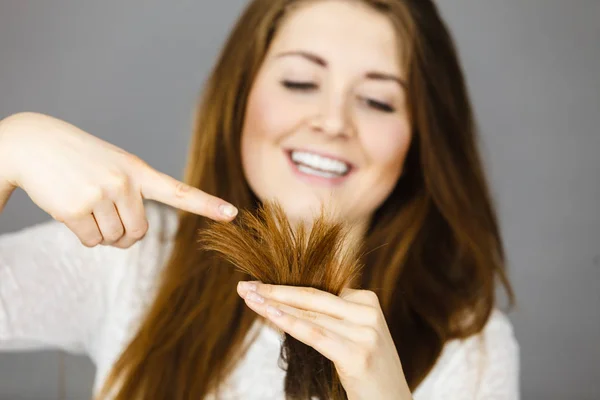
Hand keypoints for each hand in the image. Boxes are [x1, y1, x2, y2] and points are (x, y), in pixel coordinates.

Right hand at [0, 112, 237, 247]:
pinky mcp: (76, 209)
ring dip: (101, 232)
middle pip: (139, 233)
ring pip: (115, 240)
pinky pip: (92, 242)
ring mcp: (101, 194)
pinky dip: (83, 234)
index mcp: (139, 171)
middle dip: (124, 232)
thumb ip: (133, 197)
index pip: (179, 191)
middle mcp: (124, 182)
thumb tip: (131, 239)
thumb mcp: (115, 166)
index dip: (207, 204)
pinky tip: (70, 208)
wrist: (34, 143)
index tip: (233, 213)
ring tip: (85, 202)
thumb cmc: (80, 158)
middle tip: (105, 210)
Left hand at [236, 281, 412, 399]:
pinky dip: (290, 323)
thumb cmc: (365, 374)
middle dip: (274, 291)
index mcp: (367, 301)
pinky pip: (315, 334)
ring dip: (274, 305)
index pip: (317, 291)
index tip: (256, 285)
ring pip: (310, 314)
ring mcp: (366, 332)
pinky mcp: (358, 354)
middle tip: (244, 287)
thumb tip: (280, 306)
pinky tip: (269, 315)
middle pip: (311, 297)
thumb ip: (327, 319)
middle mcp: (368, 312)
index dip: (284, 287)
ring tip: (249, 299)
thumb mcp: (350, 338)